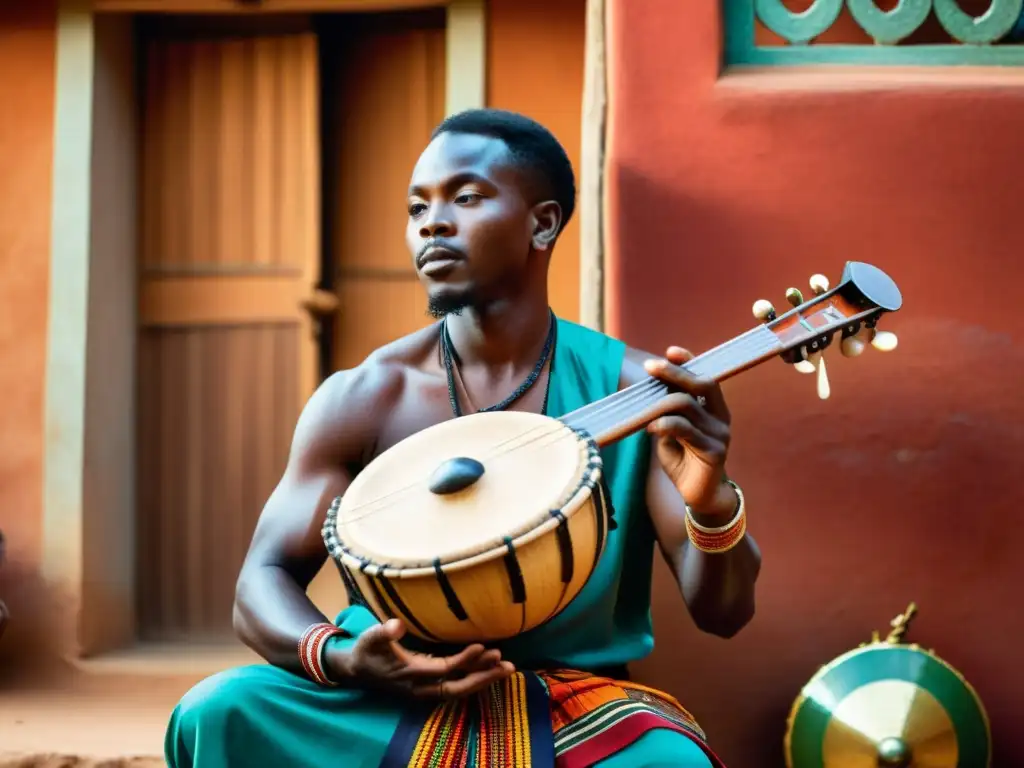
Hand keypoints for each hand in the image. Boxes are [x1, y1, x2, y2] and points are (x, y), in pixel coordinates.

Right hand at [328, 618, 514, 699]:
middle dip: (483, 678)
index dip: (464, 660)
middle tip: (508, 666)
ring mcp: (425, 689)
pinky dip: (473, 678)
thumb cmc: (366, 650)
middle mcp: (420, 687)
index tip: (484, 647)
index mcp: (410, 674)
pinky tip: (489, 669)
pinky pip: (455, 685)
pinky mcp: (428, 686)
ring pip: (459, 689)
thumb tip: (396, 625)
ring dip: (483, 679)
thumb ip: (383, 632)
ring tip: (507, 667)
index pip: (444, 670)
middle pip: (457, 689)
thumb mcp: (371, 637)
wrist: (355, 670)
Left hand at [644, 346, 734, 517]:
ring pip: (689, 406)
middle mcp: (721, 417)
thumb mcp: (671, 432)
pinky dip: (665, 425)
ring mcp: (720, 433)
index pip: (704, 377)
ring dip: (661, 404)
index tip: (670, 351)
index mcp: (713, 409)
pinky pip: (686, 430)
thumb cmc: (683, 460)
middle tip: (650, 367)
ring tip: (643, 412)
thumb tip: (647, 391)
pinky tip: (651, 429)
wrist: (699, 496)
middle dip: (674, 373)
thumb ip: (666, 413)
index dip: (689, 362)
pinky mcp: (714, 451)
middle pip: (701, 384)